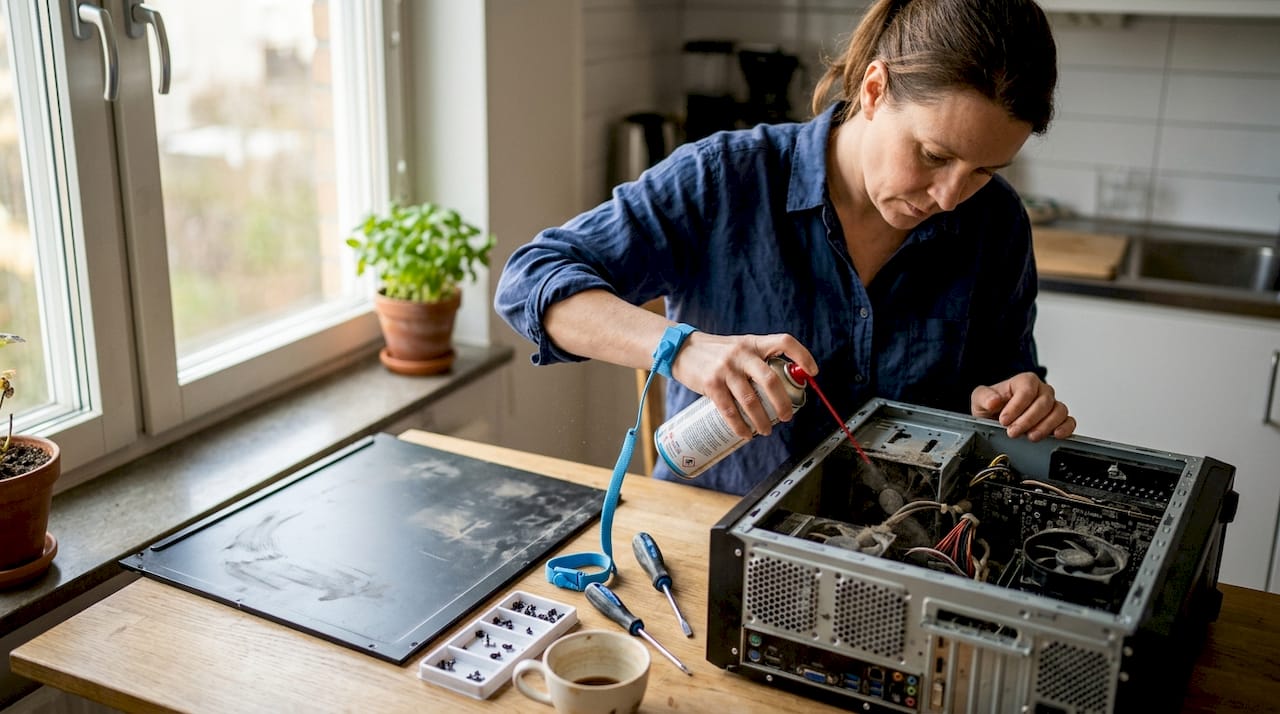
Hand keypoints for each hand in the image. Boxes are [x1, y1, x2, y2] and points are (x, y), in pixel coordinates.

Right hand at [670, 332, 817, 439]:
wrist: (681, 348)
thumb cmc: (715, 352)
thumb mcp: (739, 347)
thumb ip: (757, 361)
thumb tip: (781, 388)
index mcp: (753, 343)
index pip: (784, 342)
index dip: (802, 356)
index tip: (813, 372)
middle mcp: (741, 354)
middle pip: (770, 380)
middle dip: (782, 403)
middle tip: (787, 416)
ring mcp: (725, 369)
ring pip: (751, 400)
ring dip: (762, 420)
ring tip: (767, 430)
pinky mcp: (711, 384)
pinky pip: (729, 411)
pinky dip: (740, 426)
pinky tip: (746, 434)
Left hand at [970, 372, 1075, 440]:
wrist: (997, 419)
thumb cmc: (993, 406)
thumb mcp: (980, 399)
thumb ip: (984, 397)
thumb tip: (993, 401)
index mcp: (1025, 381)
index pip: (1027, 390)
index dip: (1017, 406)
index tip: (1004, 420)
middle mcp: (1042, 391)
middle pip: (1044, 402)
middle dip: (1028, 420)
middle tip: (1013, 432)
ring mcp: (1052, 405)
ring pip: (1058, 411)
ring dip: (1045, 426)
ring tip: (1031, 436)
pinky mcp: (1059, 419)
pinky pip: (1069, 421)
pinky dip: (1065, 428)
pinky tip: (1055, 435)